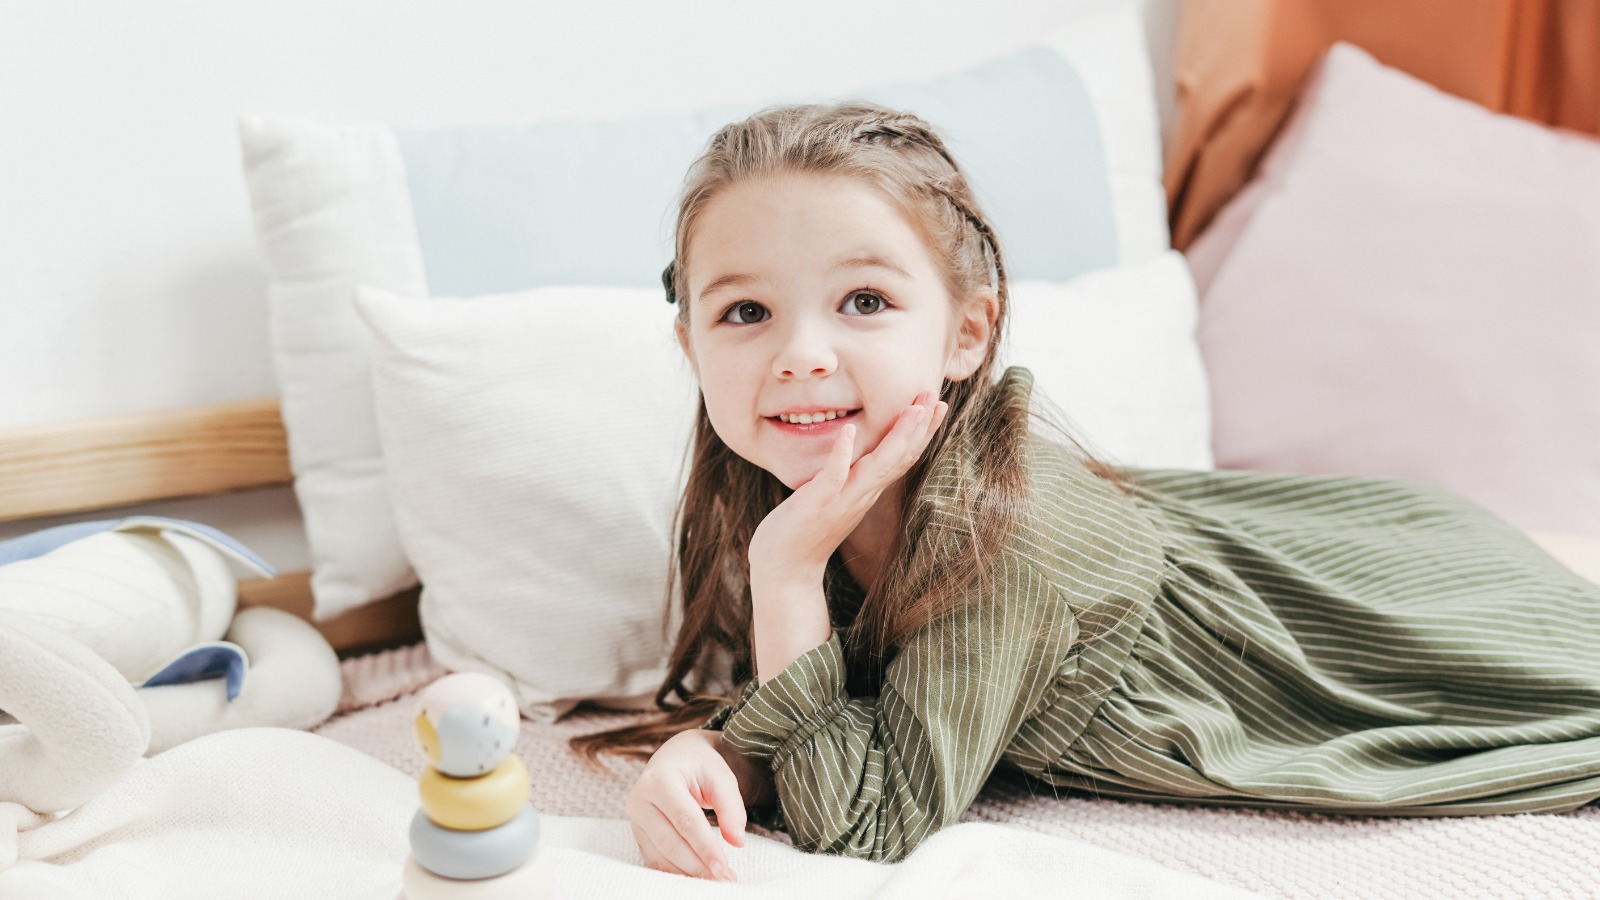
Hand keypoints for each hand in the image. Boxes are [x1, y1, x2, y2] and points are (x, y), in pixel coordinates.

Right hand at [627, 728, 745, 880]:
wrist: (676, 757)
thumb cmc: (700, 766)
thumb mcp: (721, 777)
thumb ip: (731, 807)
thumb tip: (737, 841)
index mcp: (660, 779)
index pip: (686, 820)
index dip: (705, 847)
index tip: (724, 869)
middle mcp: (640, 799)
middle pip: (670, 842)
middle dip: (697, 865)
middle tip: (723, 879)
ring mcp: (635, 817)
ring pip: (660, 855)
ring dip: (687, 873)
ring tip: (714, 879)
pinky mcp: (637, 832)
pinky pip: (654, 858)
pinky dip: (675, 871)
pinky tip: (695, 876)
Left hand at [749, 389, 949, 577]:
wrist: (785, 569)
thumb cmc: (806, 529)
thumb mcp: (836, 496)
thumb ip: (851, 475)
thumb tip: (857, 451)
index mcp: (867, 490)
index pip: (903, 457)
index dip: (923, 431)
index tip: (938, 404)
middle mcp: (862, 494)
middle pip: (900, 457)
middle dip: (920, 426)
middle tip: (936, 396)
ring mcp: (843, 499)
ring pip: (878, 465)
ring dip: (897, 436)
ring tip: (914, 409)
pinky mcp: (818, 503)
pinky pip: (833, 476)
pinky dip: (842, 454)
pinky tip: (849, 430)